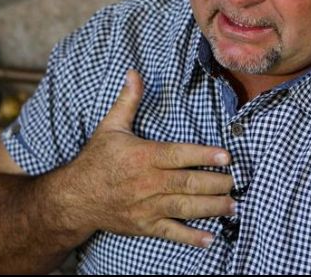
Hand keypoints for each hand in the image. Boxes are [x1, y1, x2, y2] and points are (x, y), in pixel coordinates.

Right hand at [64, 69, 234, 247]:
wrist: (74, 199)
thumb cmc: (95, 160)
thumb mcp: (110, 127)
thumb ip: (128, 100)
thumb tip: (134, 71)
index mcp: (143, 156)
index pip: (178, 155)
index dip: (203, 155)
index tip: (226, 156)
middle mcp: (147, 183)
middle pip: (187, 183)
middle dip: (216, 183)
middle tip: (236, 182)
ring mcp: (146, 206)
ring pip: (185, 207)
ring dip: (211, 208)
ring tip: (233, 205)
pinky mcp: (144, 225)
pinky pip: (171, 233)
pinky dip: (191, 237)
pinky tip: (210, 238)